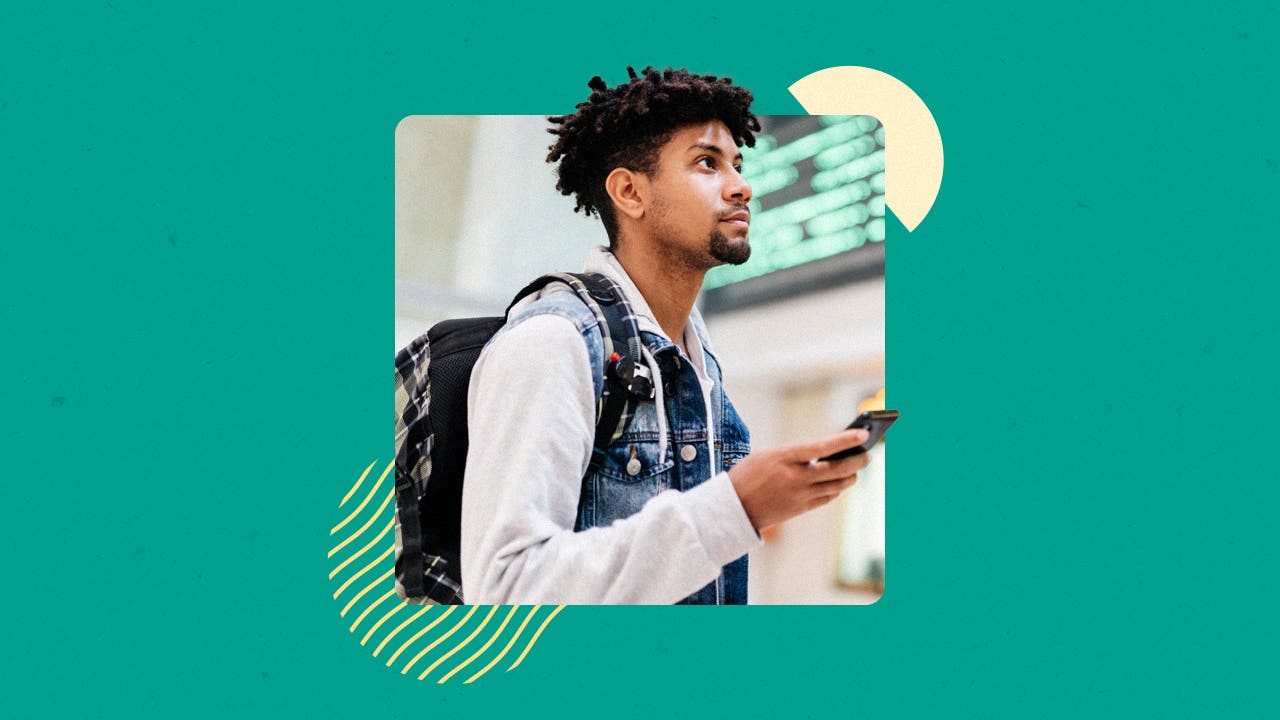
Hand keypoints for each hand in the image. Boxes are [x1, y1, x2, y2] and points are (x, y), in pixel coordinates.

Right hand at [727, 429, 872, 531]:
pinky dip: (836, 489)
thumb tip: (824, 453)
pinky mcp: (800, 510)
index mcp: (785, 458)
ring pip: (836, 486)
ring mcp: (799, 496)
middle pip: (837, 469)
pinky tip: (839, 483)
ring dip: (850, 476)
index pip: (822, 447)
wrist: (731, 508)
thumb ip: (795, 454)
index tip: (862, 434)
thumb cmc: (747, 475)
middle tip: (867, 454)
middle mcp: (795, 478)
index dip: (845, 440)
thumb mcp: (767, 455)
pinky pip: (827, 498)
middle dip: (856, 461)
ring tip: (856, 468)